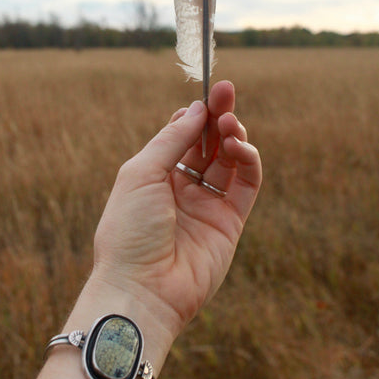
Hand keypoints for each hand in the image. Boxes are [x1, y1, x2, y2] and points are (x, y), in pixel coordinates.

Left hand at [92, 80, 261, 339]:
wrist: (141, 288)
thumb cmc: (129, 229)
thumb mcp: (141, 173)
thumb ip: (171, 139)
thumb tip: (195, 108)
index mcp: (154, 176)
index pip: (180, 136)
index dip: (193, 114)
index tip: (205, 93)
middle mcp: (181, 188)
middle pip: (207, 143)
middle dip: (217, 115)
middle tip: (226, 90)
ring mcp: (207, 205)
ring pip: (229, 160)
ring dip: (232, 135)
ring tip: (229, 122)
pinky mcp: (230, 222)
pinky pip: (247, 184)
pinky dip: (248, 160)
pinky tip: (238, 145)